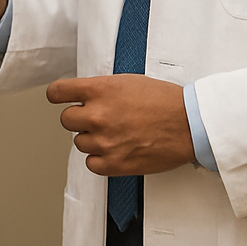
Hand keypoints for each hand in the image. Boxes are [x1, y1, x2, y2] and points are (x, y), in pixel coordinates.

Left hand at [46, 75, 194, 176]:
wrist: (189, 124)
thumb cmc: (164, 101)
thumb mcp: (128, 82)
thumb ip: (102, 90)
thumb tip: (85, 97)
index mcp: (100, 90)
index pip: (58, 92)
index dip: (58, 96)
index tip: (60, 99)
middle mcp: (98, 115)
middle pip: (67, 120)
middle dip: (80, 119)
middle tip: (99, 119)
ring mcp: (105, 141)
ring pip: (80, 143)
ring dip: (93, 139)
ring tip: (115, 134)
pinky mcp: (114, 164)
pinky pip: (91, 164)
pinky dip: (100, 159)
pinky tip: (115, 150)